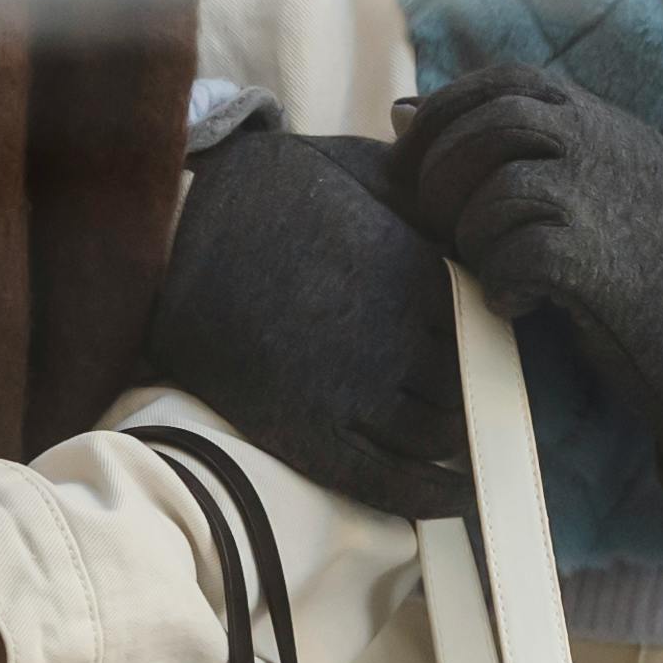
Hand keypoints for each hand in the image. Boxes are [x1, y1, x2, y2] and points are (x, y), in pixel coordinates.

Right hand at [140, 124, 473, 519]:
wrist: (172, 235)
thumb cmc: (261, 192)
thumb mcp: (350, 165)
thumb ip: (415, 185)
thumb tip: (459, 188)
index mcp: (415, 272)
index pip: (486, 324)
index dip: (490, 338)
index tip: (490, 346)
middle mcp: (396, 336)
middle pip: (469, 382)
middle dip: (478, 390)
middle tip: (481, 398)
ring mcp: (353, 390)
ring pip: (439, 434)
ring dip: (457, 439)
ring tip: (466, 443)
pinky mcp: (310, 431)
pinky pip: (390, 482)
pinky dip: (430, 496)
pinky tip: (452, 497)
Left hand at [389, 63, 662, 524]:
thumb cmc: (644, 247)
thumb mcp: (594, 169)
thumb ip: (510, 137)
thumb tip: (401, 111)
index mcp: (598, 120)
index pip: (506, 81)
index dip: (446, 110)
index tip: (414, 157)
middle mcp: (600, 147)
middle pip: (493, 123)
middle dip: (441, 168)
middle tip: (430, 216)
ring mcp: (600, 202)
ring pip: (498, 191)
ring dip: (471, 233)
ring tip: (485, 264)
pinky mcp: (597, 263)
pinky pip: (517, 256)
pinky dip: (501, 283)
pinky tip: (516, 301)